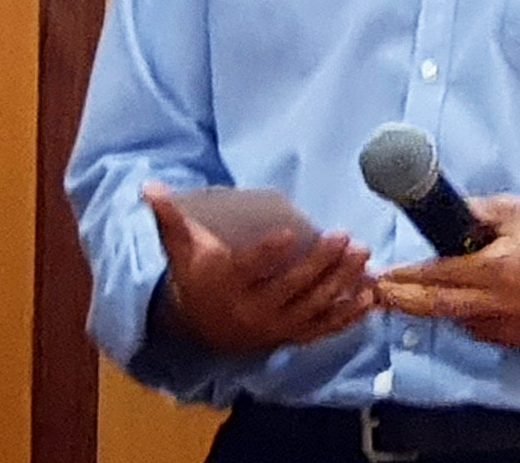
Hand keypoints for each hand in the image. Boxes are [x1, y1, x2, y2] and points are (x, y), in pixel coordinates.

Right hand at [143, 182, 373, 354]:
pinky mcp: (293, 335)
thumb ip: (169, 218)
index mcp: (227, 283)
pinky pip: (324, 328)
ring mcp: (277, 326)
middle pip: (291, 288)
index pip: (249, 268)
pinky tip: (372, 297)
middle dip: (320, 264)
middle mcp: (254, 310)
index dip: (269, 253)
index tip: (291, 233)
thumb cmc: (196, 278)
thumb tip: (147, 185)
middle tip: (344, 236)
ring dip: (342, 283)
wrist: (200, 329)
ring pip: (314, 306)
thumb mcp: (181, 249)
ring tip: (363, 256)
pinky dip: (349, 316)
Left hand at [371, 196, 519, 349]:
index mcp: (499, 268)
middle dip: (404, 301)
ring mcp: (511, 328)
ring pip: (459, 321)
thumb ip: (474, 215)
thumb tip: (439, 218)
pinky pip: (481, 329)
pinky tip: (467, 297)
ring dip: (437, 307)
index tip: (380, 276)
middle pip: (439, 309)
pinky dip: (467, 315)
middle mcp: (502, 305)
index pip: (440, 278)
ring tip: (417, 292)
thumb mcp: (514, 209)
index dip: (406, 278)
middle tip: (376, 294)